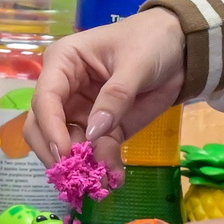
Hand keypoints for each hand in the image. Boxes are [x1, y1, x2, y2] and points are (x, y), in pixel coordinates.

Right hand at [30, 7, 186, 171]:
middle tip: (74, 173)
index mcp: (63, 63)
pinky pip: (95, 153)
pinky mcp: (103, 130)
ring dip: (78, 165)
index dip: (50, 127)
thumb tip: (93, 134)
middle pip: (41, 125)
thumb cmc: (150, 41)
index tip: (64, 154)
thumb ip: (115, 97)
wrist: (181, 48)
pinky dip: (102, 167)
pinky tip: (115, 179)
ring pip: (65, 145)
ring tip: (98, 181)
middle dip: (54, 151)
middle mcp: (65, 90)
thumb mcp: (136, 63)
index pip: (45, 98)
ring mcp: (82, 112)